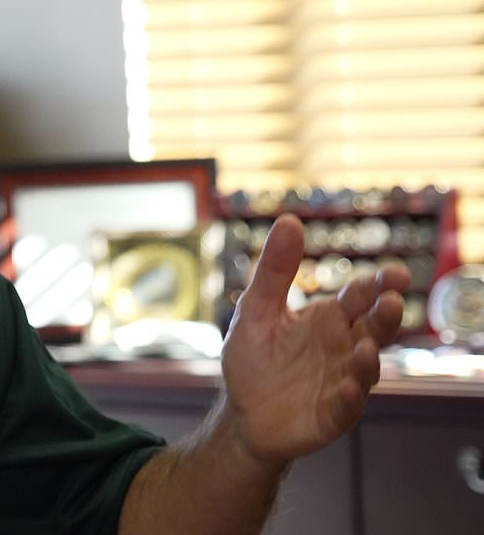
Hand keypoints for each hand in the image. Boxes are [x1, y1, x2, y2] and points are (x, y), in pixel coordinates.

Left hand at [220, 213, 409, 464]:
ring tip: (365, 346)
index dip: (378, 284)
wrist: (241, 414)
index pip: (360, 297)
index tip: (394, 273)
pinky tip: (349, 387)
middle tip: (393, 300)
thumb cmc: (253, 358)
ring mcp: (342, 382)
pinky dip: (350, 396)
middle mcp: (343, 348)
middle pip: (373, 329)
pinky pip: (347, 406)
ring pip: (365, 368)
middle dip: (386, 316)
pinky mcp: (332, 415)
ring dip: (368, 359)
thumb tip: (289, 220)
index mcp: (329, 319)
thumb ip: (274, 270)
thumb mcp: (256, 309)